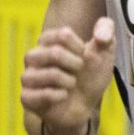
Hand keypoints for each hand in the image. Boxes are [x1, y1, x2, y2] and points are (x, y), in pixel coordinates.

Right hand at [21, 17, 115, 134]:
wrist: (85, 105)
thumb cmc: (90, 74)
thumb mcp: (105, 50)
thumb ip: (106, 30)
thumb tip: (100, 33)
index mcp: (48, 41)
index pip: (63, 35)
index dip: (80, 47)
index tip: (83, 55)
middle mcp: (33, 57)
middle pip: (55, 53)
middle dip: (76, 64)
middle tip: (79, 70)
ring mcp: (28, 77)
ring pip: (51, 74)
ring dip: (69, 81)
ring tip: (71, 84)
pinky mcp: (27, 97)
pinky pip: (43, 95)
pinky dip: (60, 96)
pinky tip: (63, 96)